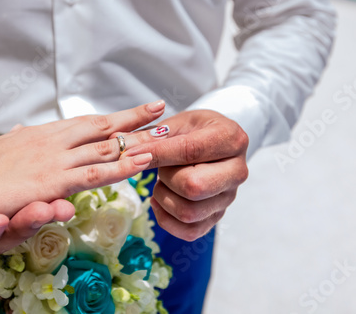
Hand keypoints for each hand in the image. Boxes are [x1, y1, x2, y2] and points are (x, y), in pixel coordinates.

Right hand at [0, 100, 165, 272]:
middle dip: (132, 118)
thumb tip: (22, 130)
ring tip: (163, 132)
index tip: (131, 112)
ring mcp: (54, 159)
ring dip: (135, 139)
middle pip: (101, 126)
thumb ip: (19, 142)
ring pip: (104, 147)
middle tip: (158, 108)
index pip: (84, 123)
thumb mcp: (0, 151)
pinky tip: (141, 162)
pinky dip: (122, 167)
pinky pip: (96, 173)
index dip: (110, 118)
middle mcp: (52, 141)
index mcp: (41, 134)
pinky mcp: (53, 181)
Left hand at [121, 110, 248, 240]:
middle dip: (166, 178)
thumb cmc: (196, 130)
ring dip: (164, 198)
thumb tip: (117, 141)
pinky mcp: (218, 216)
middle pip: (194, 187)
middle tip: (160, 167)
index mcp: (232, 139)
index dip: (157, 154)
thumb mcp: (177, 123)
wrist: (215, 144)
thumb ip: (149, 134)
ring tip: (162, 182)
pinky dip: (166, 219)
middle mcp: (237, 171)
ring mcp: (229, 197)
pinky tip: (160, 201)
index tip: (130, 154)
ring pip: (189, 212)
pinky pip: (190, 231)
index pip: (190, 151)